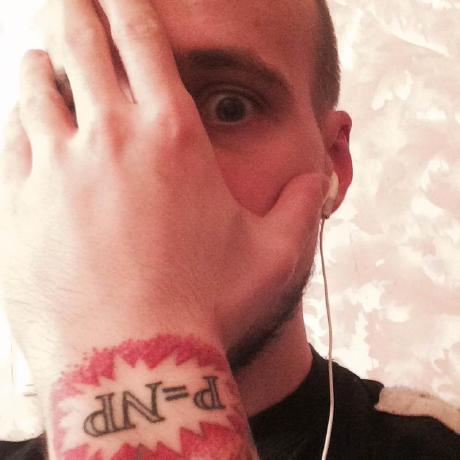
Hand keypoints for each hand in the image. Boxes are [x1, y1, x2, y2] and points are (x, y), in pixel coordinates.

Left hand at [0, 0, 329, 370]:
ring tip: (44, 59)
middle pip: (80, 42)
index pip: (142, 38)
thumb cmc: (206, 308)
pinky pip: (11, 142)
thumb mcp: (275, 255)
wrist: (136, 363)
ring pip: (33, 87)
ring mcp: (56, 170)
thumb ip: (301, 205)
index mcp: (173, 137)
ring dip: (41, 65)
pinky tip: (25, 124)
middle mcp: (111, 138)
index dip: (127, 3)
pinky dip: (18, 123)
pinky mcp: (18, 206)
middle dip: (74, 10)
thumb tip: (319, 175)